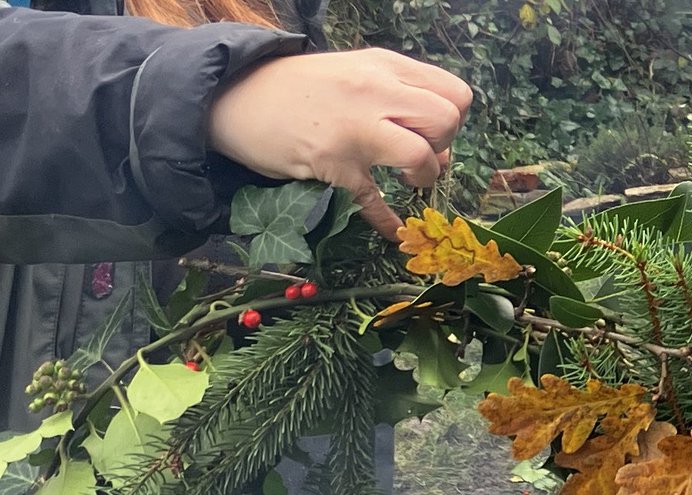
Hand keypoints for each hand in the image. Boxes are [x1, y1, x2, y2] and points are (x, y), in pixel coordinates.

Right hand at [207, 47, 471, 237]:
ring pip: (422, 154)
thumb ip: (396, 97)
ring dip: (423, 177)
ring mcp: (355, 128)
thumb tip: (438, 144)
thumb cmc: (297, 89)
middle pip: (447, 119)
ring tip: (407, 181)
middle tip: (422, 156)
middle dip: (444, 145)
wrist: (237, 99)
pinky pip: (375, 203)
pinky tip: (393, 231)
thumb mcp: (353, 73)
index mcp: (385, 66)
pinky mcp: (334, 165)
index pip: (454, 92)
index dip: (450, 120)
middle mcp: (376, 91)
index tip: (430, 132)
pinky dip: (388, 222)